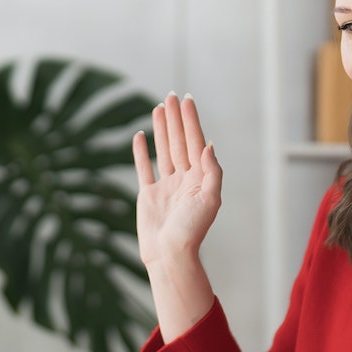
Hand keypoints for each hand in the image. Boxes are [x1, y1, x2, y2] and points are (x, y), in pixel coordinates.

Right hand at [131, 93, 221, 267]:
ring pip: (164, 150)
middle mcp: (185, 179)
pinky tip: (140, 136)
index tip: (187, 100)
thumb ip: (211, 171)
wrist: (170, 255)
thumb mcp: (210, 200)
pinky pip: (145, 168)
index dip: (191, 121)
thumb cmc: (192, 231)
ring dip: (161, 130)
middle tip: (171, 96)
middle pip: (179, 142)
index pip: (195, 142)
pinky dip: (142, 152)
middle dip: (176, 119)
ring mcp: (166, 186)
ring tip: (159, 108)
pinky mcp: (149, 195)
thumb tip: (208, 144)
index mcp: (200, 178)